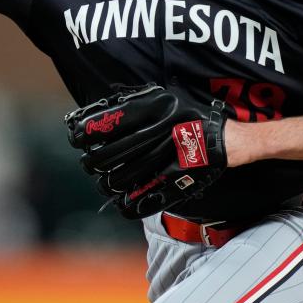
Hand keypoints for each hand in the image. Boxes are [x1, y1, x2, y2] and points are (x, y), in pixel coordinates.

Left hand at [65, 84, 227, 219]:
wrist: (225, 140)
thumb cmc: (191, 117)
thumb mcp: (166, 98)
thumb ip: (137, 101)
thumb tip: (102, 108)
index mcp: (154, 110)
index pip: (108, 122)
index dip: (85, 132)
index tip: (76, 137)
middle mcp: (157, 133)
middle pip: (107, 154)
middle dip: (92, 162)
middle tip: (89, 163)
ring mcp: (165, 160)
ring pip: (120, 179)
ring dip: (107, 184)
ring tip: (105, 182)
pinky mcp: (174, 183)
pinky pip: (141, 199)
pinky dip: (126, 204)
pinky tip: (121, 201)